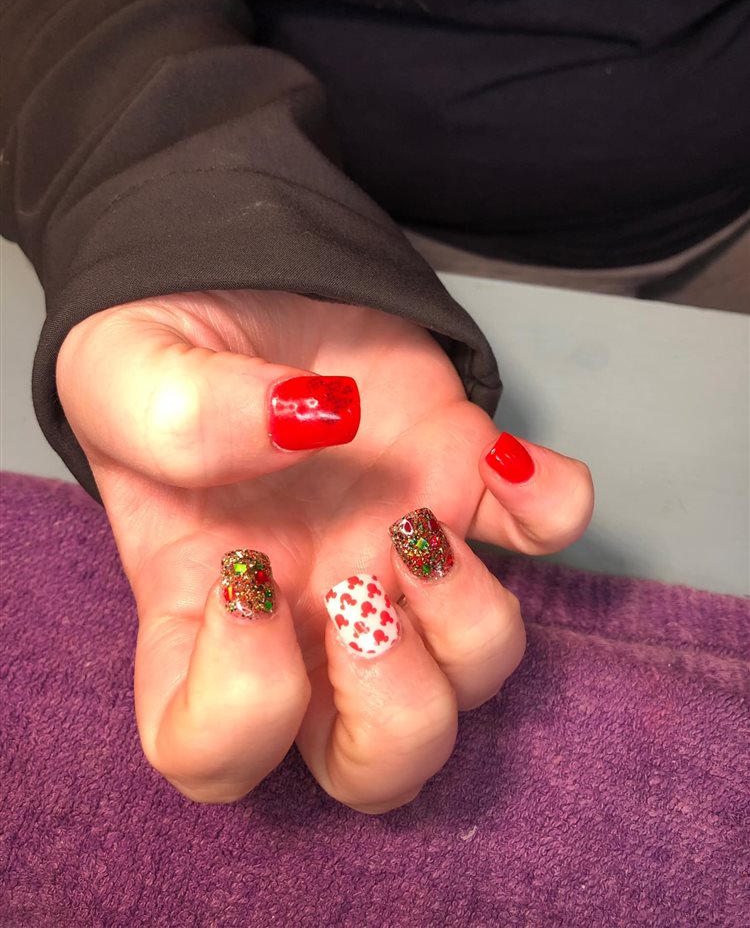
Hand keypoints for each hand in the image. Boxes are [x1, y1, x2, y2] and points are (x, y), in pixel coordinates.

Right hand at [57, 290, 592, 811]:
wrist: (244, 273)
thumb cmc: (167, 345)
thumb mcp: (122, 366)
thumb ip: (179, 414)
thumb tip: (306, 427)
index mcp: (203, 607)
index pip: (213, 753)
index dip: (240, 710)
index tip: (248, 579)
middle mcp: (310, 611)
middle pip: (377, 766)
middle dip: (393, 712)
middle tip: (363, 591)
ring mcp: (399, 557)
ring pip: (478, 673)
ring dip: (471, 619)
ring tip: (419, 517)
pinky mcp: (467, 484)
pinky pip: (549, 533)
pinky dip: (553, 505)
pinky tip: (500, 455)